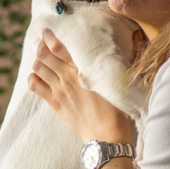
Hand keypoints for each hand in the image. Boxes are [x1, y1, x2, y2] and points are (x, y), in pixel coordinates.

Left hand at [28, 29, 134, 146]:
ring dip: (37, 61)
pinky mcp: (55, 103)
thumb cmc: (118, 109)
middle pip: (44, 54)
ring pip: (38, 67)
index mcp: (84, 69)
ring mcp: (60, 90)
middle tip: (43, 45)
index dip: (50, 37)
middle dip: (41, 46)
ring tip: (42, 61)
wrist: (107, 136)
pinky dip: (33, 78)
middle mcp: (68, 77)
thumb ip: (127, 57)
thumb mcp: (121, 80)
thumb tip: (136, 35)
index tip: (48, 32)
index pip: (60, 47)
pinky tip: (38, 77)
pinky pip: (35, 86)